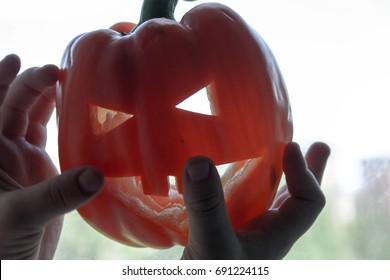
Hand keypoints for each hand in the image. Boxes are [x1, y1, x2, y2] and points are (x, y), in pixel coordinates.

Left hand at [0, 54, 103, 258]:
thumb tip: (95, 176)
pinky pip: (48, 137)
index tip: (24, 61)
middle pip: (13, 106)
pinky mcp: (42, 171)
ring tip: (63, 81)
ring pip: (31, 119)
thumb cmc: (2, 245)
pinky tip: (72, 112)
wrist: (15, 266)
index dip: (3, 81)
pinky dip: (58, 122)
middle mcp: (4, 151)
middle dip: (28, 85)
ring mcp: (23, 160)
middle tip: (52, 69)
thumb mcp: (21, 216)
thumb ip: (57, 195)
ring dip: (44, 100)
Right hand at [181, 142, 329, 258]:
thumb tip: (200, 161)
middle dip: (307, 172)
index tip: (292, 146)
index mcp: (275, 236)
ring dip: (276, 174)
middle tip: (318, 145)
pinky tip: (229, 173)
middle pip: (297, 199)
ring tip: (279, 149)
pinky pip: (241, 200)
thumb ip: (207, 208)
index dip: (307, 173)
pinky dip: (243, 182)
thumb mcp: (212, 246)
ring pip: (269, 198)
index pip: (309, 203)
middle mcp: (265, 231)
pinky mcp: (224, 228)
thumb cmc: (212, 278)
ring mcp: (245, 230)